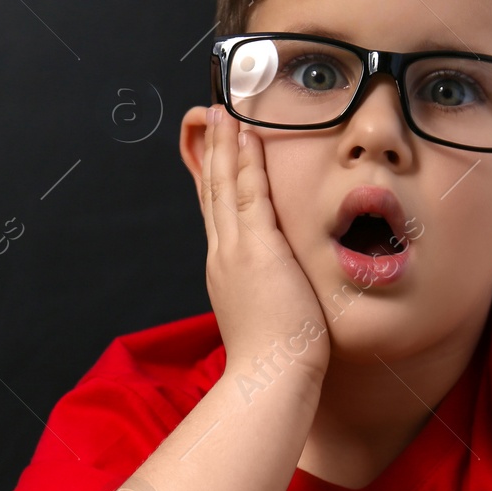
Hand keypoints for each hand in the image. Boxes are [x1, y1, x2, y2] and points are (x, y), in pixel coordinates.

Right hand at [197, 104, 329, 383]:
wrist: (270, 379)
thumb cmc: (276, 360)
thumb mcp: (267, 315)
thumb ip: (270, 292)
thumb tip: (281, 286)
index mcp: (226, 270)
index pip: (217, 213)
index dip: (214, 177)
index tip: (215, 150)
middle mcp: (223, 255)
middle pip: (211, 191)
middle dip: (212, 151)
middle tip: (211, 115)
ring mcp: (236, 251)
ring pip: (224, 185)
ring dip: (225, 145)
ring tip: (224, 111)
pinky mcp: (257, 250)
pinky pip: (248, 195)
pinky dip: (244, 162)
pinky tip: (246, 136)